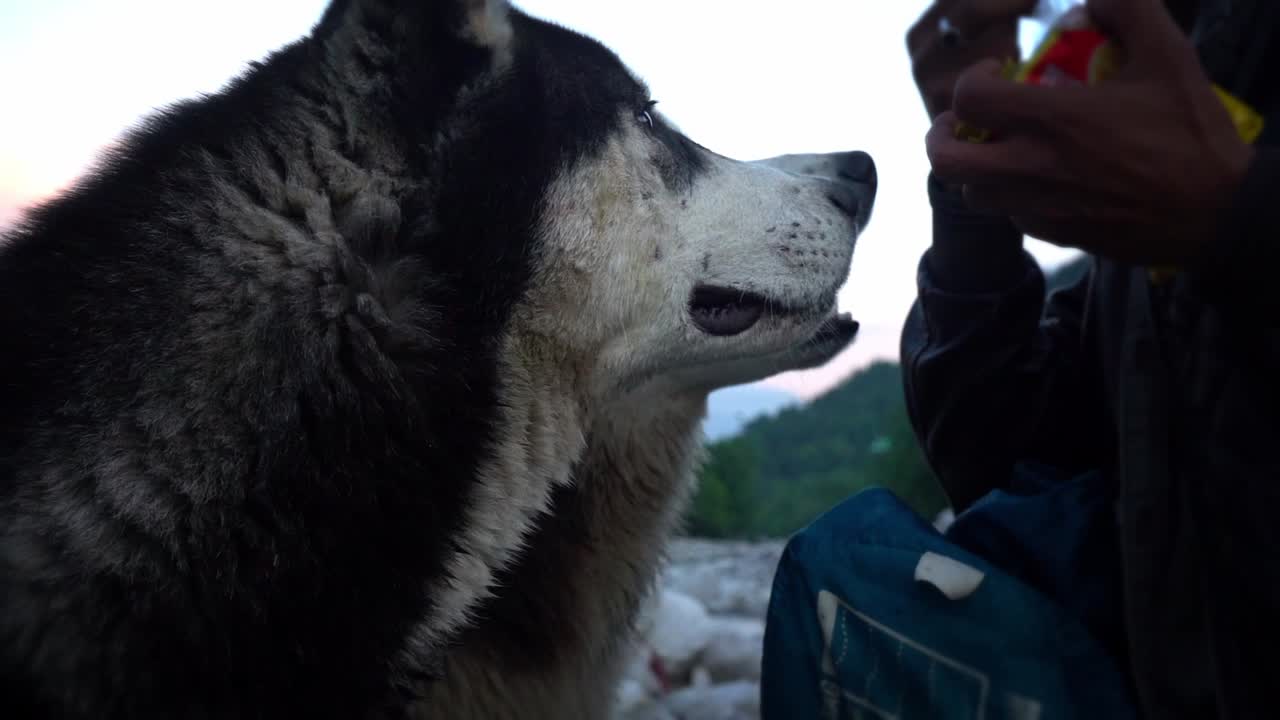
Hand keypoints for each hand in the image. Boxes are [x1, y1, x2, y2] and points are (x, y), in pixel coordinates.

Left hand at [926, 0, 1255, 265]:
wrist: (1215, 212)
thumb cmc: (1192, 134)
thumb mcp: (1169, 56)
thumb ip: (1129, 11)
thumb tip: (1090, 0)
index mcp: (1056, 121)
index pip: (968, 100)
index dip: (970, 81)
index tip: (996, 74)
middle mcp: (1034, 168)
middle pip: (945, 159)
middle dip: (941, 134)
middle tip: (961, 121)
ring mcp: (1039, 206)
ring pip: (970, 191)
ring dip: (976, 166)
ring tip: (999, 148)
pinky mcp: (1053, 234)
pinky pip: (1007, 216)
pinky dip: (1007, 195)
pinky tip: (1035, 178)